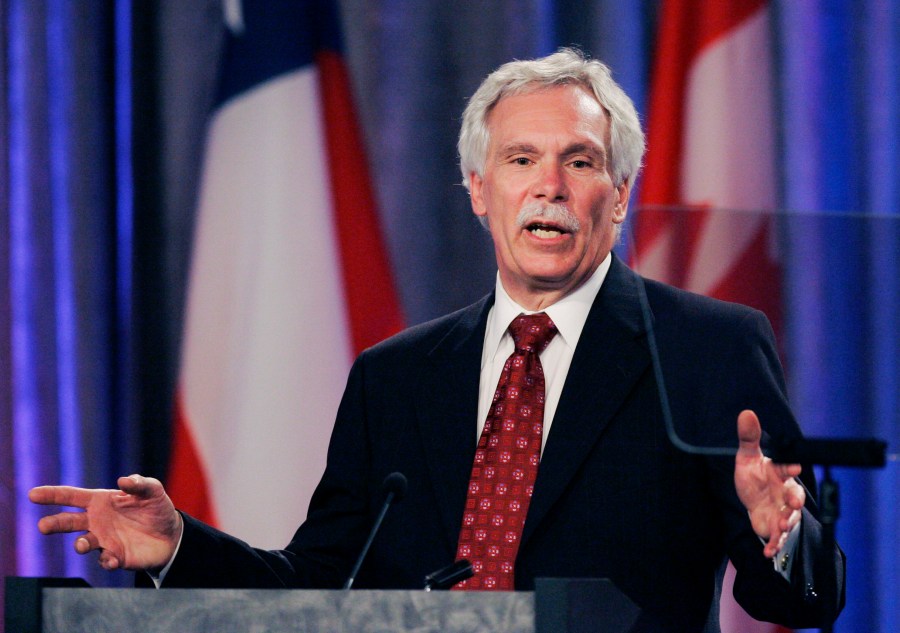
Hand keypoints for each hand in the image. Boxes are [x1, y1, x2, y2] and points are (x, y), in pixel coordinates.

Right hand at [29, 474, 181, 570]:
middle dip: (54, 523)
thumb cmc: (157, 508)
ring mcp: (104, 540)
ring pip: (82, 543)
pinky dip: (106, 560)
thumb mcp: (153, 490)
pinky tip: (114, 559)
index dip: (53, 495)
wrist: (171, 535)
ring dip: (80, 544)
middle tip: (43, 526)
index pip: (72, 496)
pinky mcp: (115, 556)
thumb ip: (139, 483)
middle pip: (68, 522)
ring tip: (82, 544)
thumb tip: (123, 481)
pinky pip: (104, 560)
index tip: (33, 494)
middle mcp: (97, 521)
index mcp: (101, 502)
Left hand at [734, 410, 804, 557]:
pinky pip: (778, 539)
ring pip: (789, 518)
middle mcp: (784, 493)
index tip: (792, 466)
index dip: (789, 467)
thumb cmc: (754, 477)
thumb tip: (746, 413)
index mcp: (779, 473)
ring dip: (786, 523)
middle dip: (796, 500)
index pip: (786, 468)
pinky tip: (768, 553)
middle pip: (795, 496)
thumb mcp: (747, 458)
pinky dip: (774, 546)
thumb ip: (748, 438)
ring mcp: (781, 511)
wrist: (752, 500)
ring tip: (780, 527)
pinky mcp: (774, 527)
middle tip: (795, 503)